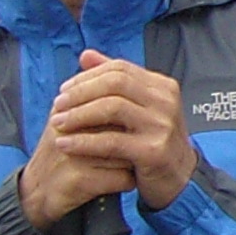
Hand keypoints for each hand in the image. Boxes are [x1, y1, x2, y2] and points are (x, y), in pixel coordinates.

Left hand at [17, 50, 193, 224]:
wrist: (178, 179)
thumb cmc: (153, 142)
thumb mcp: (138, 108)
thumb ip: (114, 82)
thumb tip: (86, 55)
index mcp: (162, 86)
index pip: (119, 69)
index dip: (87, 76)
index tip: (64, 90)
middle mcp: (165, 101)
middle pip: (115, 83)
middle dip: (80, 93)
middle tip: (57, 105)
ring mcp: (162, 125)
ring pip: (112, 108)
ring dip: (79, 114)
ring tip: (57, 123)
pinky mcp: (154, 151)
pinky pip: (111, 141)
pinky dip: (83, 141)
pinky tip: (65, 144)